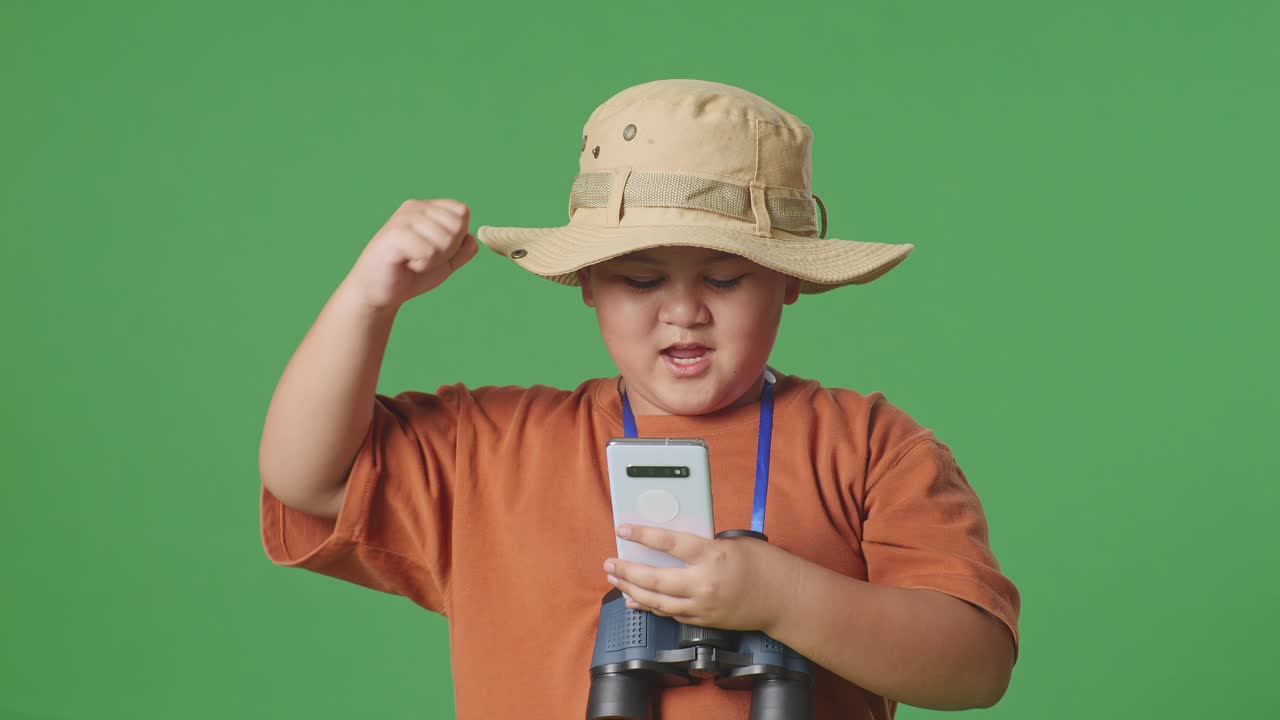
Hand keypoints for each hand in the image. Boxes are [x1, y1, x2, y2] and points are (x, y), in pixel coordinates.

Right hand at [344, 198, 478, 309]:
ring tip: (414, 261)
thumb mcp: (445, 263)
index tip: (437, 250)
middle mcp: (414, 207)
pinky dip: (422, 264)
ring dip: (433, 260)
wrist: (378, 292)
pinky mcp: (393, 235)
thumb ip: (463, 250)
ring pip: (445, 239)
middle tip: (424, 258)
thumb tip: (472, 238)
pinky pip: (428, 250)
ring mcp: (402, 219)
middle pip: (457, 226)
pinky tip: (406, 264)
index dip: (457, 238)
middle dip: (447, 250)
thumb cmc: (411, 275)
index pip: (462, 213)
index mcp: (427, 208)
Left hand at [602, 525, 802, 631]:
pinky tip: (636, 600)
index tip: (623, 529)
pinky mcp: (703, 620)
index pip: (669, 543)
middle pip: (654, 579)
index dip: (642, 535)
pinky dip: (650, 606)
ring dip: (632, 590)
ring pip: (657, 601)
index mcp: (711, 555)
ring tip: (616, 580)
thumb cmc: (763, 564)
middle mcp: (703, 583)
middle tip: (610, 563)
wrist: (784, 598)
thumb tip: (674, 546)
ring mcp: (702, 606)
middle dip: (626, 571)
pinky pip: (669, 614)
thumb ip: (703, 544)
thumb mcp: (732, 542)